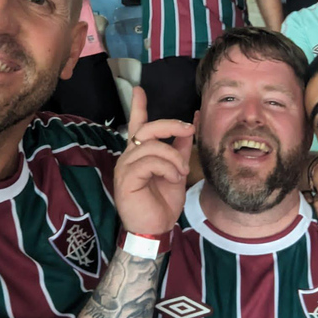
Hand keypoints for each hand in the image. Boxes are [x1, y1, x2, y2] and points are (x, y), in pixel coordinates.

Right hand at [114, 87, 193, 234]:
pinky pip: (149, 162)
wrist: (155, 229)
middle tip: (188, 130)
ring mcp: (125, 167)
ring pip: (152, 145)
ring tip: (181, 173)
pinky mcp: (126, 179)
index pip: (137, 124)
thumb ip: (180, 147)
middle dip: (170, 125)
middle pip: (147, 128)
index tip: (138, 89)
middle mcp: (129, 156)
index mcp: (140, 153)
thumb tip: (191, 123)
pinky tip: (173, 179)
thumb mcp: (176, 169)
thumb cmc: (163, 201)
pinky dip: (167, 168)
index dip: (138, 106)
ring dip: (173, 157)